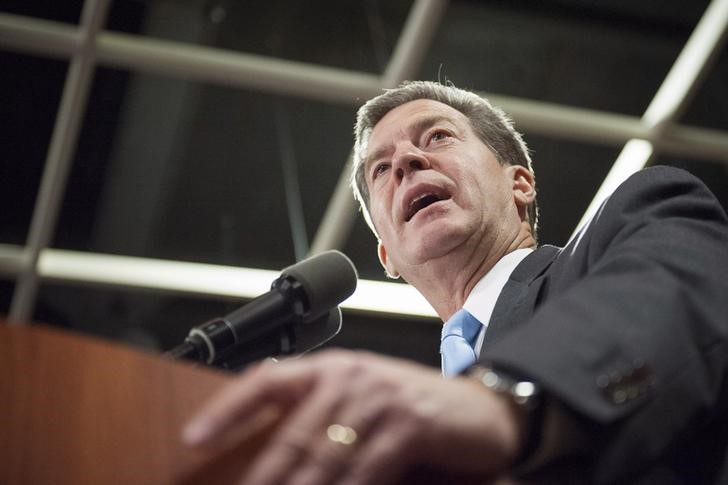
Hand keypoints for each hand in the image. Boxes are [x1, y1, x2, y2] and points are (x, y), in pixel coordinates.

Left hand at [182, 349, 525, 484]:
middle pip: (291, 434)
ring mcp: (380, 399)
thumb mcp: (364, 401)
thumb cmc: (416, 408)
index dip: (227, 409)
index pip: (267, 380)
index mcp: (333, 368)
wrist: (483, 407)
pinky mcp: (409, 424)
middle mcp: (351, 377)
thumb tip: (277, 458)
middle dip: (261, 478)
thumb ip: (322, 418)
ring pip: (323, 458)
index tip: (192, 439)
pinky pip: (365, 472)